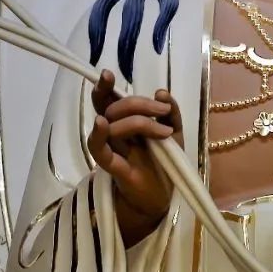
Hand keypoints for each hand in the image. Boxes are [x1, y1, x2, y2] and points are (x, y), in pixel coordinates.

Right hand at [89, 70, 181, 240]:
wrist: (165, 197)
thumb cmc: (164, 162)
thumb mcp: (174, 133)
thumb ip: (171, 112)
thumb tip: (162, 91)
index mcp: (126, 123)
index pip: (110, 100)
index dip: (105, 87)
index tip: (107, 74)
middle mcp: (115, 134)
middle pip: (112, 109)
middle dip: (138, 104)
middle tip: (163, 111)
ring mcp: (113, 151)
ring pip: (111, 126)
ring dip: (138, 121)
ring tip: (165, 132)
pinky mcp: (115, 170)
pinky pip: (101, 152)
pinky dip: (99, 136)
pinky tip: (101, 125)